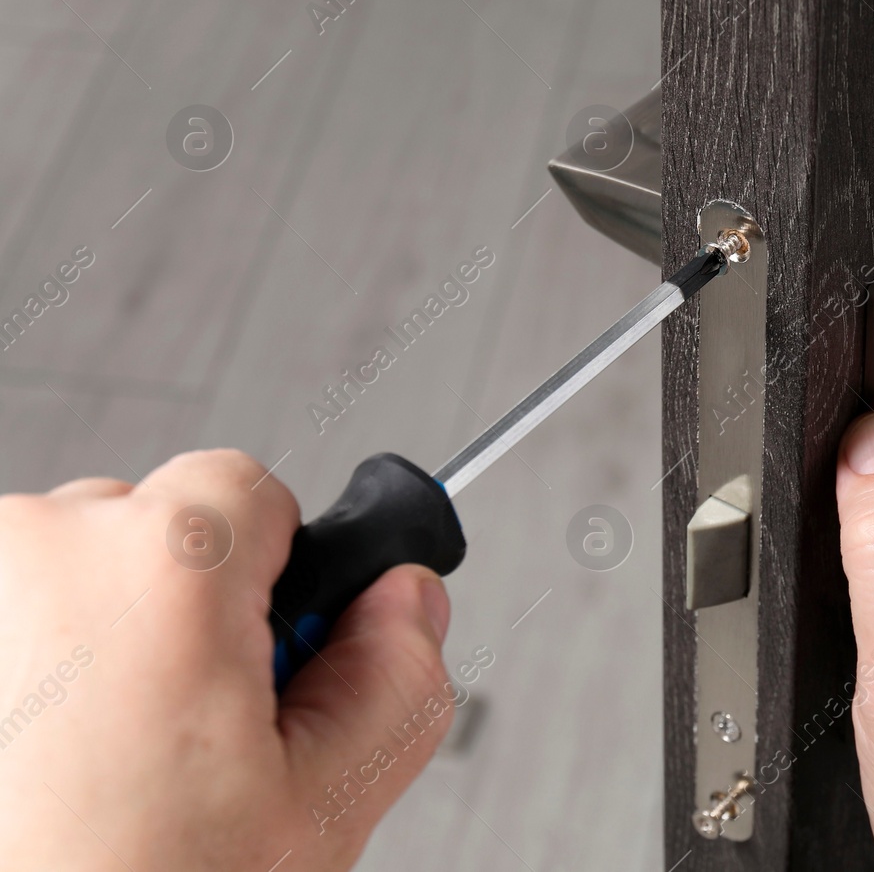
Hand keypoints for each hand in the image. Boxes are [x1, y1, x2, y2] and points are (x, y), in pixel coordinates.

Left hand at [0, 450, 454, 870]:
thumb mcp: (318, 813)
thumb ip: (396, 679)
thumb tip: (406, 600)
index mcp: (162, 564)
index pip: (251, 487)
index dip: (277, 578)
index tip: (262, 660)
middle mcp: (36, 548)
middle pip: (149, 525)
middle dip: (179, 614)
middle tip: (181, 739)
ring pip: (62, 574)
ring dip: (91, 643)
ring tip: (92, 770)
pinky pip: (7, 622)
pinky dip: (24, 673)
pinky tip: (33, 768)